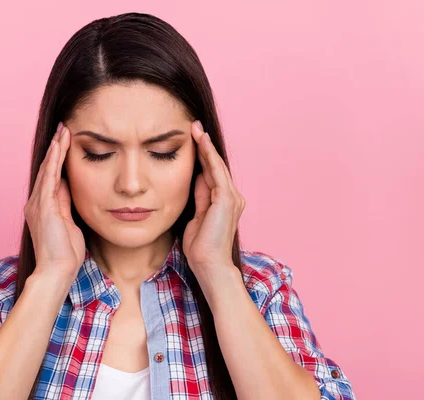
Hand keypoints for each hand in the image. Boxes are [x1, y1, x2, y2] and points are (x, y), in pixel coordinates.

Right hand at [23, 122, 84, 282]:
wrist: (57, 271)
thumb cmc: (65, 254)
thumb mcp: (69, 223)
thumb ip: (65, 203)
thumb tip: (66, 185)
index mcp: (43, 208)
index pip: (52, 177)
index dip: (58, 159)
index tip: (66, 142)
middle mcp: (36, 203)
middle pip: (48, 169)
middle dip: (56, 148)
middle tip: (63, 128)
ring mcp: (38, 204)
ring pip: (47, 169)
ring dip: (56, 148)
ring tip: (63, 130)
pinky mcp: (43, 206)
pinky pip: (49, 177)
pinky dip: (54, 160)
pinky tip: (59, 146)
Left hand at [182, 120, 245, 284]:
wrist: (209, 264)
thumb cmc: (201, 247)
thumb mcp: (196, 216)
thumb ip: (200, 197)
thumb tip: (197, 179)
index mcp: (223, 202)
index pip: (211, 173)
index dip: (202, 156)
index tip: (192, 139)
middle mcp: (231, 197)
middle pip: (215, 166)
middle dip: (204, 146)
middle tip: (193, 126)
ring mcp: (231, 197)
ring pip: (217, 166)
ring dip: (206, 146)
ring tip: (196, 129)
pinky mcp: (227, 199)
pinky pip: (217, 172)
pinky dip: (209, 156)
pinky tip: (202, 142)